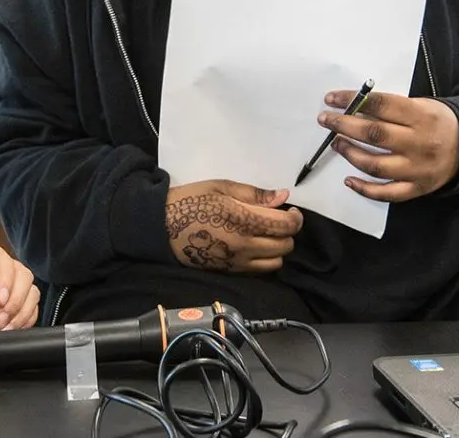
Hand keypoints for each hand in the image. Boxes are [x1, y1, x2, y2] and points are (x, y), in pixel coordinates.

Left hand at [0, 236, 39, 331]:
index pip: (3, 261)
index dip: (5, 280)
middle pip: (23, 277)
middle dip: (15, 302)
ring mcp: (6, 286)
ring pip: (30, 294)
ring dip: (21, 314)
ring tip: (4, 329)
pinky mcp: (7, 306)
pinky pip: (28, 311)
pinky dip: (24, 322)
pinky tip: (11, 330)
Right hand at [164, 180, 303, 273]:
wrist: (162, 226)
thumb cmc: (191, 200)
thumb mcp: (222, 187)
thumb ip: (255, 194)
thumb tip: (283, 197)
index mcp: (244, 219)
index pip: (286, 226)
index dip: (295, 218)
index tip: (290, 210)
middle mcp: (245, 244)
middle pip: (285, 245)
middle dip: (287, 232)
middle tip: (277, 220)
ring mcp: (238, 261)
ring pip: (276, 262)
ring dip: (277, 249)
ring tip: (266, 235)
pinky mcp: (230, 271)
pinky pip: (259, 270)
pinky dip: (264, 260)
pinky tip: (254, 246)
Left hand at [319, 90, 458, 202]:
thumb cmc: (437, 121)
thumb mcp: (421, 105)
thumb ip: (391, 108)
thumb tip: (353, 107)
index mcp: (420, 116)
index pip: (380, 105)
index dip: (352, 101)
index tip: (331, 99)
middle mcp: (418, 143)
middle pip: (374, 134)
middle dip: (344, 126)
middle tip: (326, 120)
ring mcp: (416, 169)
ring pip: (375, 165)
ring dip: (350, 154)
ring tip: (336, 144)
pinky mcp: (416, 188)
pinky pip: (386, 193)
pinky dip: (364, 189)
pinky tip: (349, 180)